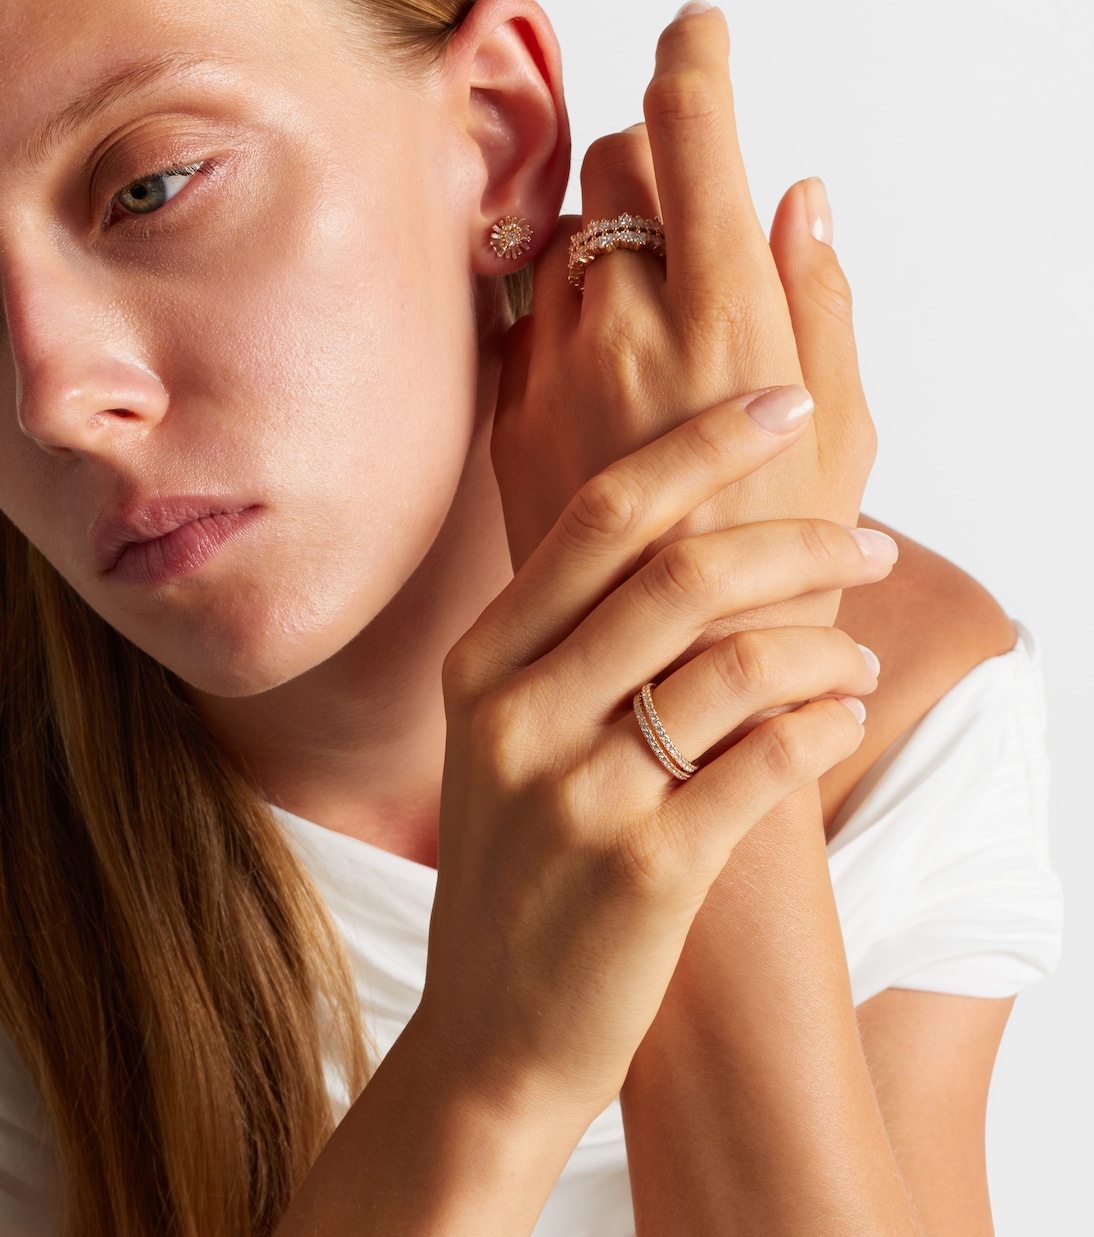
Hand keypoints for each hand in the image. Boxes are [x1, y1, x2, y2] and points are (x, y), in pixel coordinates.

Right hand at [422, 389, 893, 1122]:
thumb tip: (681, 544)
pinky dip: (822, 729)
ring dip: (826, 650)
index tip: (784, 406)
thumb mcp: (502, 742)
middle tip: (866, 545)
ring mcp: (575, 795)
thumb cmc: (517, 872)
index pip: (603, 515)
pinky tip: (837, 725)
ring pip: (736, 665)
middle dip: (799, 541)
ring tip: (858, 670)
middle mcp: (515, 715)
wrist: (491, 1034)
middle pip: (682, 573)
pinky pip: (765, 763)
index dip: (703, 446)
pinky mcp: (643, 870)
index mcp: (481, 665)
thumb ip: (565, 644)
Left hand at [494, 5, 874, 634]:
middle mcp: (623, 325)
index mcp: (725, 318)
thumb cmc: (785, 572)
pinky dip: (565, 309)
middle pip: (614, 165)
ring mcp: (551, 370)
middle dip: (654, 168)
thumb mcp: (847, 438)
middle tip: (690, 222)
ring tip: (652, 318)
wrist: (674, 684)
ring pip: (562, 234)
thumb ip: (821, 300)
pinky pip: (528, 314)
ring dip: (605, 240)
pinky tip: (603, 370)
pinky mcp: (508, 417)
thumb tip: (799, 200)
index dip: (696, 60)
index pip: (691, 128)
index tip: (699, 37)